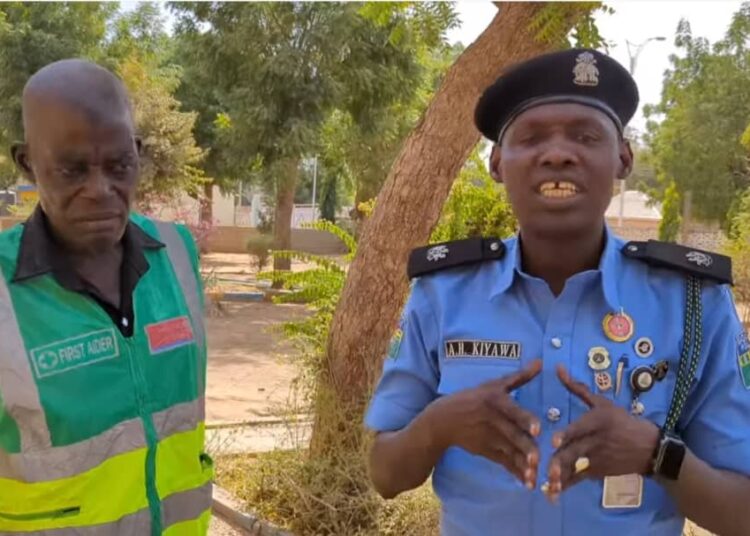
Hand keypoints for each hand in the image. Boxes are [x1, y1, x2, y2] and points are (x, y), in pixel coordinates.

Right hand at [429, 359, 541, 488]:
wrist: (443, 420)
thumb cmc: (473, 398)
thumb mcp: (493, 385)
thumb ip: (519, 377)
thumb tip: (540, 363)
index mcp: (494, 400)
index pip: (512, 410)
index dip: (524, 419)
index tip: (537, 429)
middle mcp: (491, 419)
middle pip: (512, 435)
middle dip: (525, 447)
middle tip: (538, 458)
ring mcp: (488, 437)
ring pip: (509, 451)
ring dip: (523, 464)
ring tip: (535, 475)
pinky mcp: (486, 451)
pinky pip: (504, 462)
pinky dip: (516, 472)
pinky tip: (528, 481)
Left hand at [544, 364, 659, 501]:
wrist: (650, 448)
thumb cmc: (622, 421)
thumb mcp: (602, 403)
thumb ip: (577, 388)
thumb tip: (557, 368)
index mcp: (599, 421)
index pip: (581, 429)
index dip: (567, 435)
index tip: (554, 442)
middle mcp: (597, 441)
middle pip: (576, 452)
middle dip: (561, 461)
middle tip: (546, 468)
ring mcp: (598, 459)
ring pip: (576, 468)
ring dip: (561, 476)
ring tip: (548, 482)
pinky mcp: (598, 472)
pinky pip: (579, 479)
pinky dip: (566, 485)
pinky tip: (552, 491)